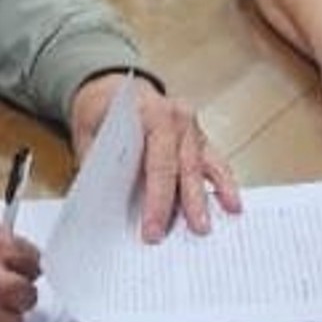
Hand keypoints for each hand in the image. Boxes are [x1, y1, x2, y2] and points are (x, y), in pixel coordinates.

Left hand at [70, 73, 242, 241]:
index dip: (157, 200)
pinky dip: (224, 183)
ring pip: (205, 165)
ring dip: (210, 196)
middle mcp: (177, 117)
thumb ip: (100, 166)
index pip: (158, 164)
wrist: (111, 89)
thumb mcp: (89, 134)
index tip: (153, 231)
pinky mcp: (199, 138)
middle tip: (195, 232)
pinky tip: (232, 204)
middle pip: (186, 166)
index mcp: (150, 113)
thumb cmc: (101, 114)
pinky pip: (214, 162)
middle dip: (190, 203)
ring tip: (218, 221)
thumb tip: (108, 205)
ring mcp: (192, 127)